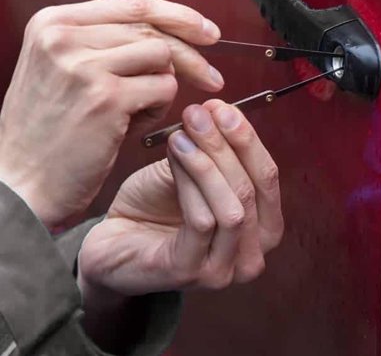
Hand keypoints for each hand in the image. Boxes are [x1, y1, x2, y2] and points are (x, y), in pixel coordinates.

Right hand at [0, 0, 223, 226]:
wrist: (17, 185)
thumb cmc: (44, 133)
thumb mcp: (56, 68)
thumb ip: (99, 43)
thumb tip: (167, 32)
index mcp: (52, 22)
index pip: (131, 3)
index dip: (175, 14)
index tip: (205, 29)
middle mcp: (64, 36)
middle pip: (150, 28)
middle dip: (189, 52)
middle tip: (211, 76)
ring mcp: (84, 65)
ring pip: (161, 56)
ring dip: (164, 85)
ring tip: (141, 109)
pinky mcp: (105, 98)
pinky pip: (162, 88)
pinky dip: (159, 108)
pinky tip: (135, 125)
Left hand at [77, 100, 282, 297]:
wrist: (112, 238)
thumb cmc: (154, 204)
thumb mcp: (190, 168)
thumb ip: (211, 147)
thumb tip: (218, 108)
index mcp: (260, 227)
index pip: (268, 176)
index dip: (247, 138)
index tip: (222, 107)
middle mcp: (251, 255)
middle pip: (253, 191)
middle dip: (226, 145)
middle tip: (198, 114)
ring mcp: (223, 270)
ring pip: (232, 209)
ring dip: (207, 162)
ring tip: (181, 133)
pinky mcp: (190, 273)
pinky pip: (202, 222)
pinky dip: (189, 182)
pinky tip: (173, 155)